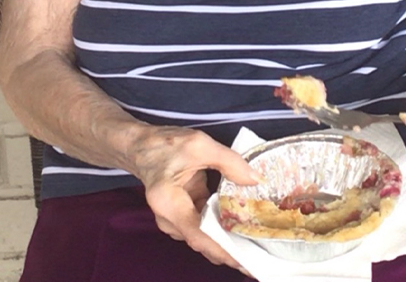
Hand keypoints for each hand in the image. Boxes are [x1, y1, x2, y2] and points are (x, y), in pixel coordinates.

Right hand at [130, 126, 258, 271]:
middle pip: (204, 241)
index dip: (223, 250)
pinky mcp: (183, 216)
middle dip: (232, 249)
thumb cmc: (164, 144)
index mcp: (168, 203)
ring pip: (206, 237)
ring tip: (260, 243)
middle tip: (263, 253)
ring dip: (230, 239)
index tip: (246, 261)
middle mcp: (169, 219)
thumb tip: (255, 180)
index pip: (198, 235)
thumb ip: (228, 161)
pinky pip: (205, 227)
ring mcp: (175, 221)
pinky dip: (223, 227)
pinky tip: (244, 227)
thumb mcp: (199, 144)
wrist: (141, 147)